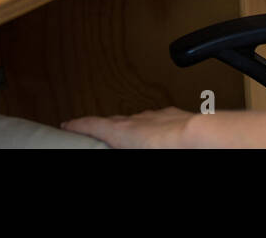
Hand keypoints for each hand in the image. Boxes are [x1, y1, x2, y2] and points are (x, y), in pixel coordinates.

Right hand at [61, 107, 194, 147]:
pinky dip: (152, 128)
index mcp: (121, 130)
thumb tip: (109, 145)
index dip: (77, 125)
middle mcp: (136, 119)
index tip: (66, 125)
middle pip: (113, 121)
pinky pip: (156, 121)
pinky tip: (157, 137)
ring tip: (128, 139)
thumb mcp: (131, 148)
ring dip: (130, 129)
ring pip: (136, 120)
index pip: (92, 124)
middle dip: (103, 127)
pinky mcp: (174, 116)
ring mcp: (156, 115)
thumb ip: (118, 146)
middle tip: (95, 134)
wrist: (199, 136)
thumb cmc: (166, 147)